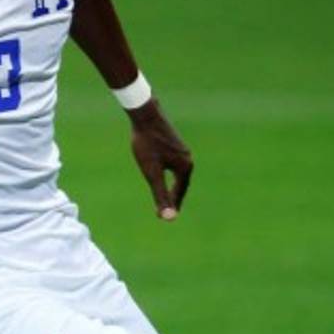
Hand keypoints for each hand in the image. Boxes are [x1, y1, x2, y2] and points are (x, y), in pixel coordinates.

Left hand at [128, 99, 192, 219]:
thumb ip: (161, 196)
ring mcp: (182, 149)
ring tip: (163, 193)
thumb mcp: (152, 173)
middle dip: (172, 196)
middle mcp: (187, 158)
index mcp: (185, 167)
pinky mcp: (174, 142)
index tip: (162, 216)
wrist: (145, 115)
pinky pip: (173, 163)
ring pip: (177, 173)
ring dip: (171, 184)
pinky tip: (160, 170)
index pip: (179, 192)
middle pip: (180, 183)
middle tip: (164, 209)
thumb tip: (169, 218)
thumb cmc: (147, 144)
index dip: (171, 205)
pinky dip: (167, 172)